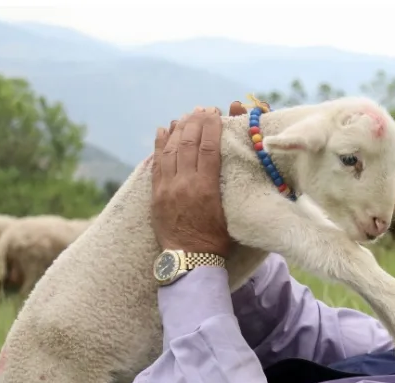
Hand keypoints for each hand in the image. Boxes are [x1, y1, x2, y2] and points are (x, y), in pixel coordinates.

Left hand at [150, 101, 246, 257]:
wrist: (190, 260)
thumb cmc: (217, 240)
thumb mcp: (231, 214)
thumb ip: (230, 189)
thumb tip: (238, 167)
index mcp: (206, 189)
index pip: (208, 149)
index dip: (212, 128)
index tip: (215, 113)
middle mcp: (184, 184)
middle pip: (189, 144)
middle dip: (196, 123)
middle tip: (202, 109)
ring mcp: (167, 188)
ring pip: (171, 150)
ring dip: (179, 129)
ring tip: (186, 115)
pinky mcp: (156, 193)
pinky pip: (156, 162)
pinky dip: (160, 144)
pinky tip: (164, 130)